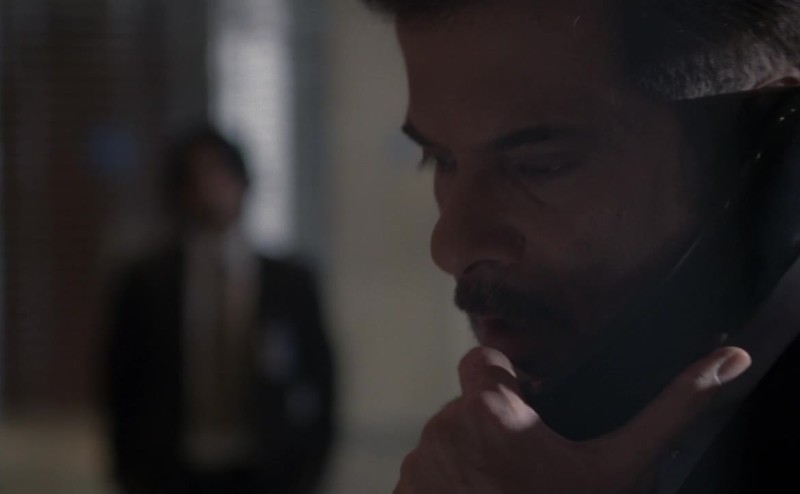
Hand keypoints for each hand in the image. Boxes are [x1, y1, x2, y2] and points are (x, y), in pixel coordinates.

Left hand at [394, 346, 750, 493]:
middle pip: (470, 405)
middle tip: (529, 466)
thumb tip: (727, 360)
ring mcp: (418, 463)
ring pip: (448, 441)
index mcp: (490, 408)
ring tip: (507, 490)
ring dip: (471, 458)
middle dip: (494, 425)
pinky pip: (426, 474)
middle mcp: (444, 426)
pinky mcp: (402, 493)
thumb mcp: (621, 469)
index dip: (507, 379)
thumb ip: (669, 411)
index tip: (529, 408)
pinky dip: (447, 485)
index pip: (484, 360)